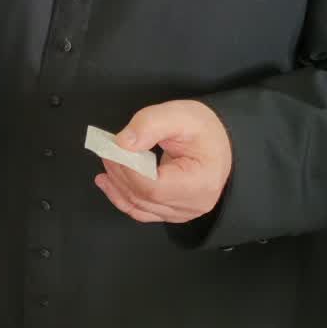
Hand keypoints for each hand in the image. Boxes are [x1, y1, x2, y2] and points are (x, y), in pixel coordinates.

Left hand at [93, 100, 232, 224]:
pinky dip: (123, 197)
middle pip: (144, 198)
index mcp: (200, 183)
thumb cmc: (204, 129)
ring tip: (106, 162)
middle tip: (106, 150)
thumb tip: (122, 143)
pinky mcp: (173, 211)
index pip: (154, 187)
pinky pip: (143, 211)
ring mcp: (183, 212)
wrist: (220, 141)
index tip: (113, 149)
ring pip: (140, 207)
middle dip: (119, 174)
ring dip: (117, 186)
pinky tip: (108, 183)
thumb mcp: (180, 114)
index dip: (128, 170)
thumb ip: (150, 124)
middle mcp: (193, 205)